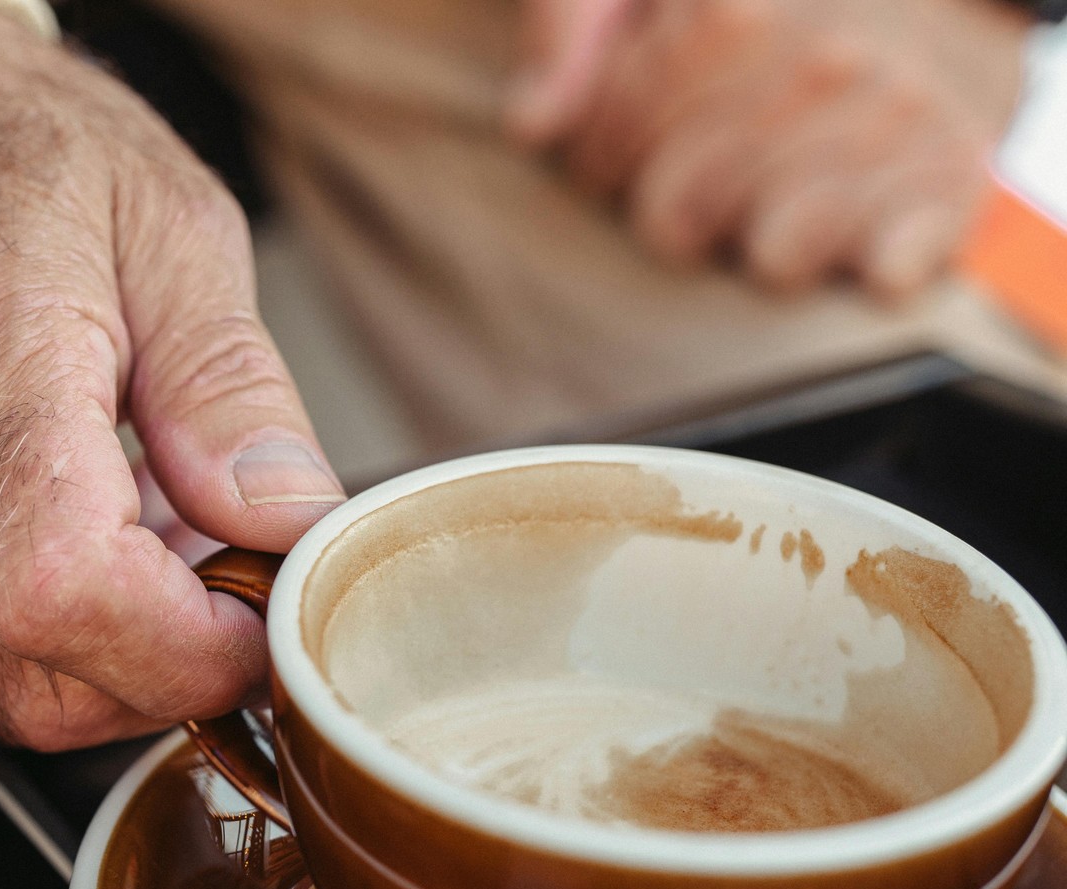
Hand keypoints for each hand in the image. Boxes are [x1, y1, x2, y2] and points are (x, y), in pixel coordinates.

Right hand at [0, 7, 339, 748]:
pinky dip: (18, 628)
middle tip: (209, 557)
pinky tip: (41, 524)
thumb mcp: (164, 221)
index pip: (60, 590)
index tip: (255, 612)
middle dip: (161, 662)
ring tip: (128, 517)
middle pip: (37, 683)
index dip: (185, 646)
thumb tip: (287, 527)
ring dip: (95, 648)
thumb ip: (230, 391)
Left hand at [509, 0, 1028, 299]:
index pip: (605, 148)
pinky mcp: (954, 174)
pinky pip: (891, 265)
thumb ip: (571, 26)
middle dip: (673, 209)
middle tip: (703, 178)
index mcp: (726, 11)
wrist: (919, 3)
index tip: (632, 147)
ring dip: (762, 246)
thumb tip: (532, 124)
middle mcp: (817, 58)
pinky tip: (862, 245)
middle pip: (677, 214)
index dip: (604, 160)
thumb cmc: (751, 11)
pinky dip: (876, 265)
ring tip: (773, 203)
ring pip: (775, 257)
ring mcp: (892, 114)